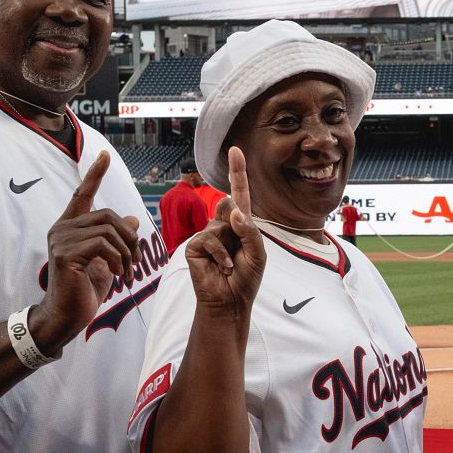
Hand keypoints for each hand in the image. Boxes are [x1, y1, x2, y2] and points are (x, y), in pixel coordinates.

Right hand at [29, 152, 142, 349]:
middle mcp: (61, 229)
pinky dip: (118, 259)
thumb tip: (132, 219)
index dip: (94, 174)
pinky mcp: (65, 254)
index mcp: (70, 228)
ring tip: (127, 272)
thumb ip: (116, 240)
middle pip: (107, 214)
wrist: (66, 316)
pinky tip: (118, 274)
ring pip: (108, 229)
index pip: (82, 194)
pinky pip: (103, 245)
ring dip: (126, 252)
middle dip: (128, 237)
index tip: (104, 155)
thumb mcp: (108, 261)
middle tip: (135, 261)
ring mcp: (61, 240)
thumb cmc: (84, 291)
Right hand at [185, 147, 265, 316]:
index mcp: (240, 224)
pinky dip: (221, 255)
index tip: (235, 150)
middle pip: (229, 206)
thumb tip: (232, 209)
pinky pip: (209, 239)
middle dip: (238, 227)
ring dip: (231, 248)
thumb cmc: (246, 279)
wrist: (230, 302)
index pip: (239, 193)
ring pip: (220, 225)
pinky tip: (223, 268)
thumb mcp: (257, 253)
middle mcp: (222, 225)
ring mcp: (207, 234)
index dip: (237, 171)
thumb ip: (249, 230)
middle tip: (239, 254)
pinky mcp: (195, 245)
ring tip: (231, 265)